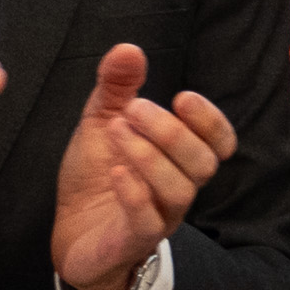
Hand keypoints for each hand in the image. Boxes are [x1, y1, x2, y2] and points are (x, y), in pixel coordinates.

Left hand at [49, 42, 239, 289]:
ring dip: (150, 156)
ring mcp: (160, 216)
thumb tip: (129, 48)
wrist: (69, 232)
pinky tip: (116, 172)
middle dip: (171, 132)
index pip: (220, 143)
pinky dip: (135, 194)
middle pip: (202, 163)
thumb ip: (118, 88)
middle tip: (133, 109)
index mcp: (180, 160)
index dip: (211, 121)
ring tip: (115, 131)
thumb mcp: (102, 123)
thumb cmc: (95, 178)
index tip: (182, 97)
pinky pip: (148, 221)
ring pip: (180, 190)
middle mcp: (179, 189)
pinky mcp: (133, 240)